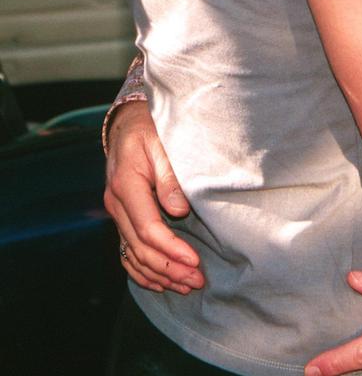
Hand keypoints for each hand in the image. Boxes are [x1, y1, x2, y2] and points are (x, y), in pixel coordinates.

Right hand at [103, 100, 204, 293]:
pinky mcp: (121, 217)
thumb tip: (178, 209)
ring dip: (159, 274)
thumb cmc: (151, 128)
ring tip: (185, 286)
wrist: (129, 123)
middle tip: (197, 281)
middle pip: (140, 248)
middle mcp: (116, 203)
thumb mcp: (162, 142)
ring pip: (132, 255)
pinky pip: (127, 251)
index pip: (148, 228)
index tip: (194, 261)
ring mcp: (116, 212)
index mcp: (126, 185)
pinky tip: (160, 282)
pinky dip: (142, 271)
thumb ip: (170, 176)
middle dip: (170, 268)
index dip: (172, 249)